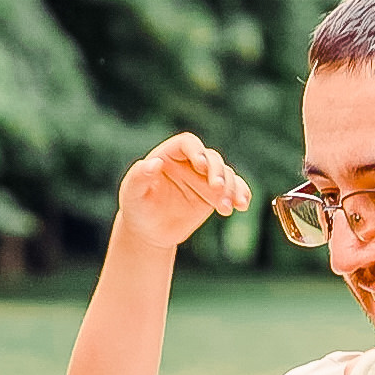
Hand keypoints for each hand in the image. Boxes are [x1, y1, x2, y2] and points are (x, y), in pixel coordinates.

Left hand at [118, 132, 252, 248]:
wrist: (149, 231)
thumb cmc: (137, 208)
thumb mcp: (132, 194)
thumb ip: (138, 177)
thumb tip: (153, 163)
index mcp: (169, 154)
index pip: (188, 144)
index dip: (197, 151)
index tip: (201, 166)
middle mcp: (190, 162)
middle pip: (211, 158)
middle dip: (217, 172)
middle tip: (217, 188)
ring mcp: (205, 178)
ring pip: (226, 174)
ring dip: (231, 188)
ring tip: (228, 207)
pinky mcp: (215, 194)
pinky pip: (233, 189)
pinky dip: (241, 194)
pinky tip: (243, 204)